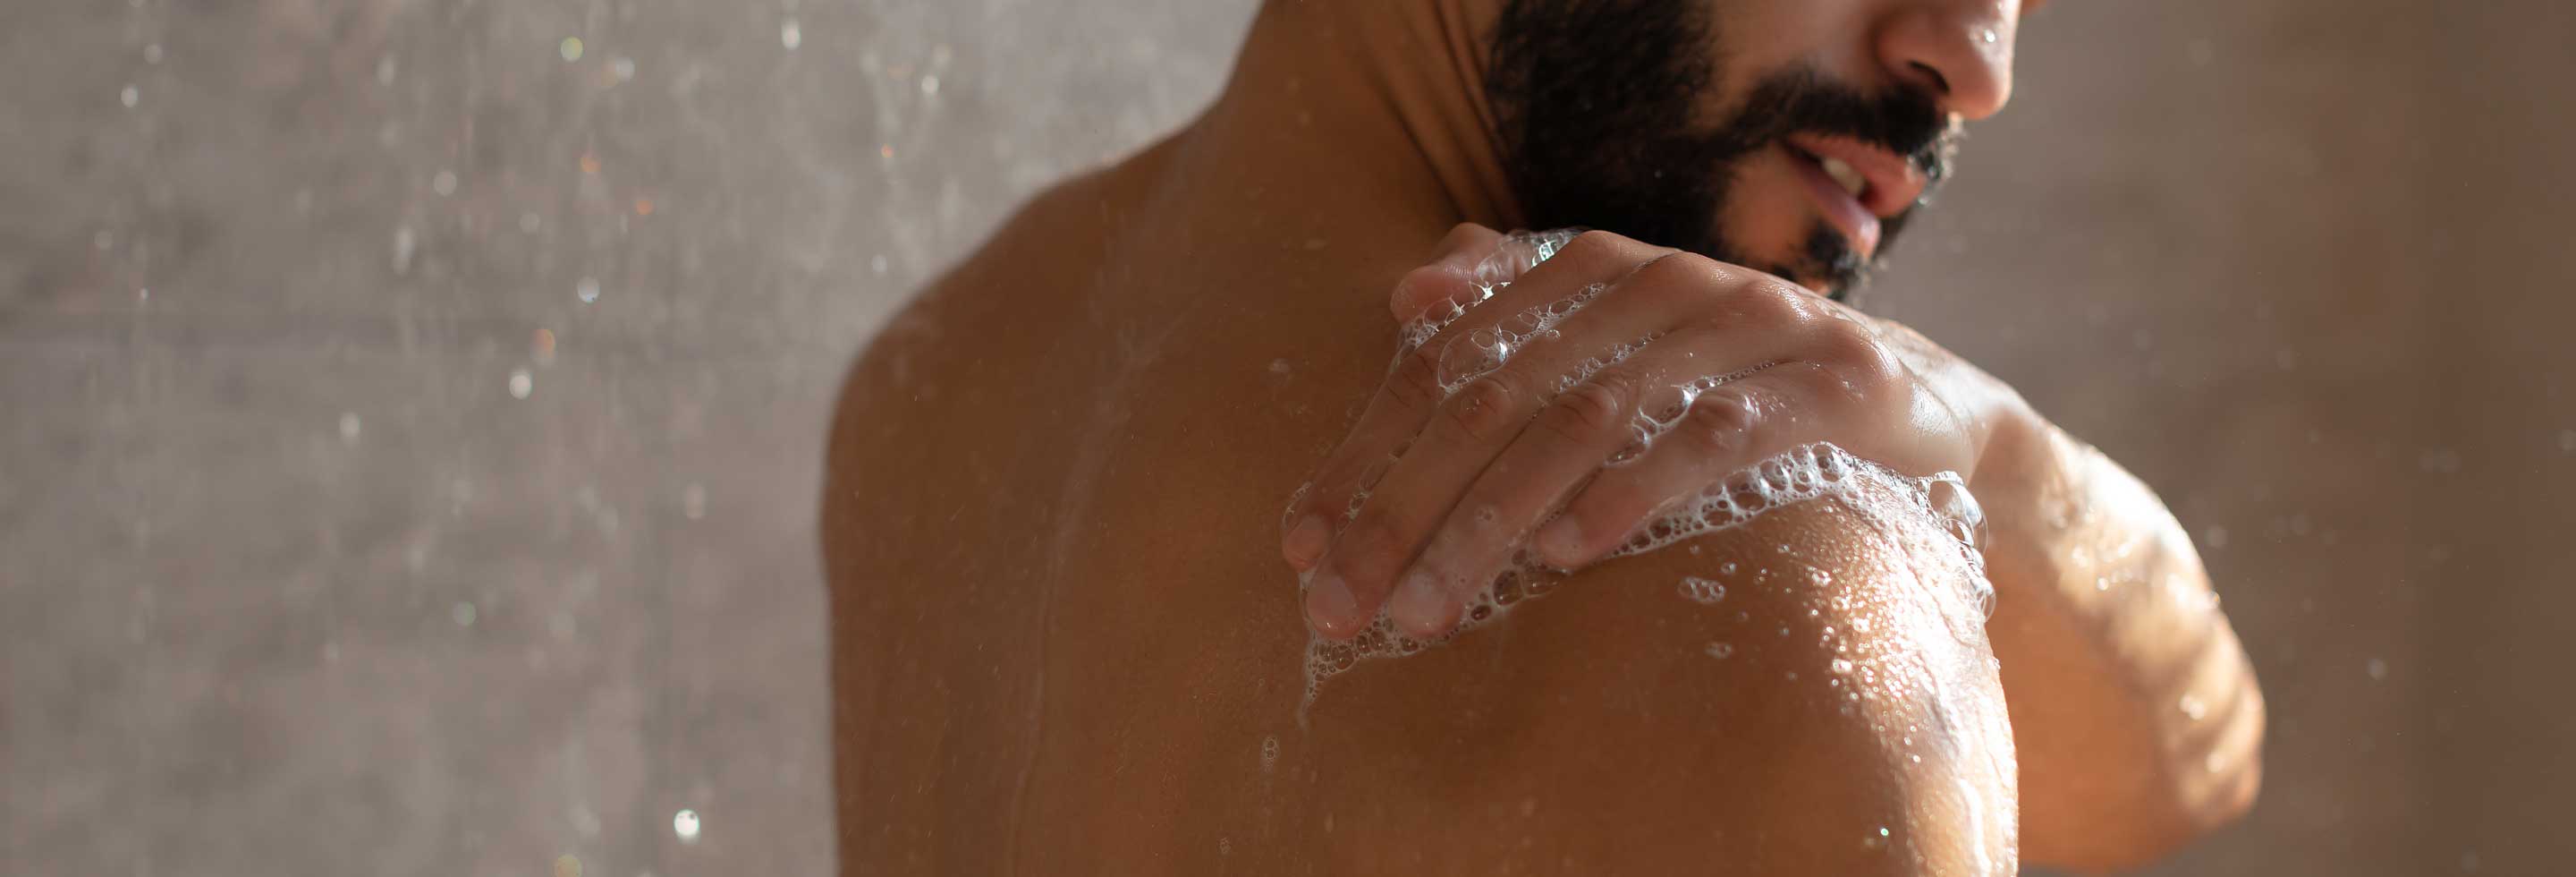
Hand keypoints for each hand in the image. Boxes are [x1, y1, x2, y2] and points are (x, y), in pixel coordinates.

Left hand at [1283, 225, 2027, 638]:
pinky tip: (1571, 551)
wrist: (1920, 404)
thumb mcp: (1621, 348)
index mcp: (1592, 268)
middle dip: (1407, 509)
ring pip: (1586, 423)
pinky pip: (1711, 438)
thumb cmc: (1733, 385)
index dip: (1365, 455)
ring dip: (1495, 523)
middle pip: (1497, 399)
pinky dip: (1633, 491)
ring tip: (1432, 605)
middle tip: (1346, 602)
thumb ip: (1517, 318)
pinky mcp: (1823, 383)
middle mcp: (1658, 282)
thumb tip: (1407, 290)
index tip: (1303, 546)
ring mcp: (1745, 327)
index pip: (1446, 363)